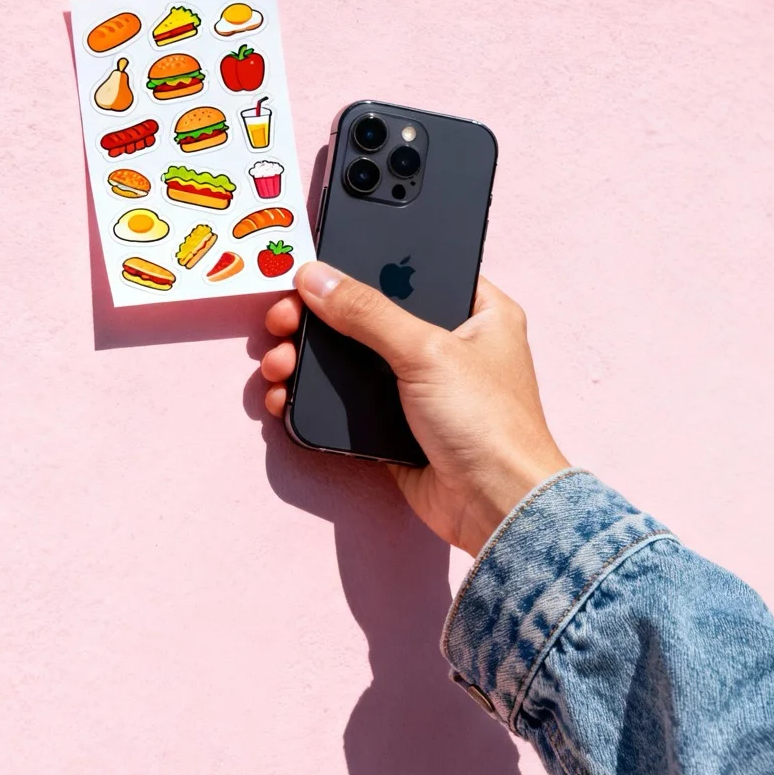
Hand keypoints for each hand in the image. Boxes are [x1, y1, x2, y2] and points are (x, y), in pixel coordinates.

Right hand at [261, 262, 568, 556]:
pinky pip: (345, 400)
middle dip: (317, 318)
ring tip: (277, 362)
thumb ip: (367, 311)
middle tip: (282, 320)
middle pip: (367, 314)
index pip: (411, 270)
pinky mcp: (396, 424)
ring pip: (350, 358)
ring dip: (306, 357)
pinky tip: (283, 394)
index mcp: (478, 310)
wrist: (496, 509)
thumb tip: (316, 276)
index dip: (362, 265)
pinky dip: (313, 396)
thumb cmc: (488, 423)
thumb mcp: (426, 351)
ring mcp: (419, 385)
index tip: (314, 268)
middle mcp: (449, 342)